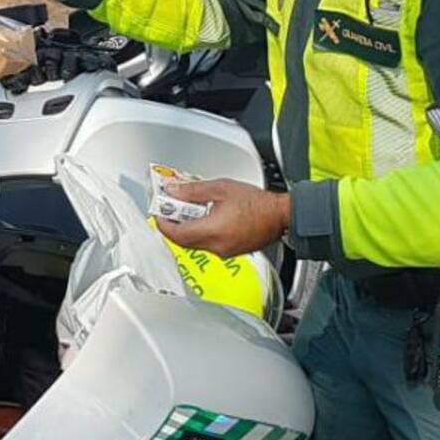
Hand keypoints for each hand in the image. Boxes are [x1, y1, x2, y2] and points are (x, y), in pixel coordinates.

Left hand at [155, 179, 289, 258]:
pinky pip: (208, 244)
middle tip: (170, 210)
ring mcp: (224, 251)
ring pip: (195, 243)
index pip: (176, 234)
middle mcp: (216, 246)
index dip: (163, 224)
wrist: (281, 215)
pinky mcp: (231, 251)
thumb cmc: (257, 203)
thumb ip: (192, 191)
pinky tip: (205, 217)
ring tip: (188, 210)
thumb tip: (173, 191)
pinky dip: (200, 232)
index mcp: (212, 231)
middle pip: (184, 241)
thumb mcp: (220, 188)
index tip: (158, 213)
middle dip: (174, 225)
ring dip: (187, 228)